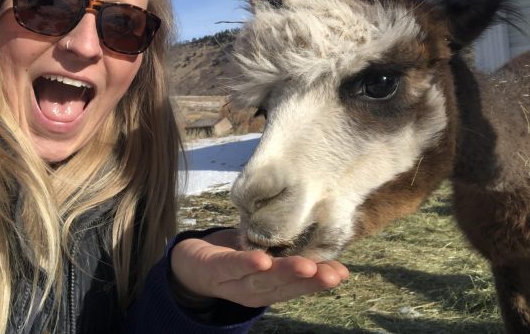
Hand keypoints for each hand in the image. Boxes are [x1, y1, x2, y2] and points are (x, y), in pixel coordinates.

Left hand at [170, 229, 348, 307]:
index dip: (319, 282)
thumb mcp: (265, 253)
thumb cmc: (236, 255)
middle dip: (308, 280)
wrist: (190, 261)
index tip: (342, 273)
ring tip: (305, 266)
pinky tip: (261, 260)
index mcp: (268, 288)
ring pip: (260, 279)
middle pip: (282, 286)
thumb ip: (288, 252)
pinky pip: (230, 266)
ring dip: (283, 273)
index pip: (297, 286)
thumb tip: (324, 242)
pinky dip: (245, 263)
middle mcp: (254, 291)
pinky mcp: (213, 268)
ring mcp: (233, 282)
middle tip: (331, 274)